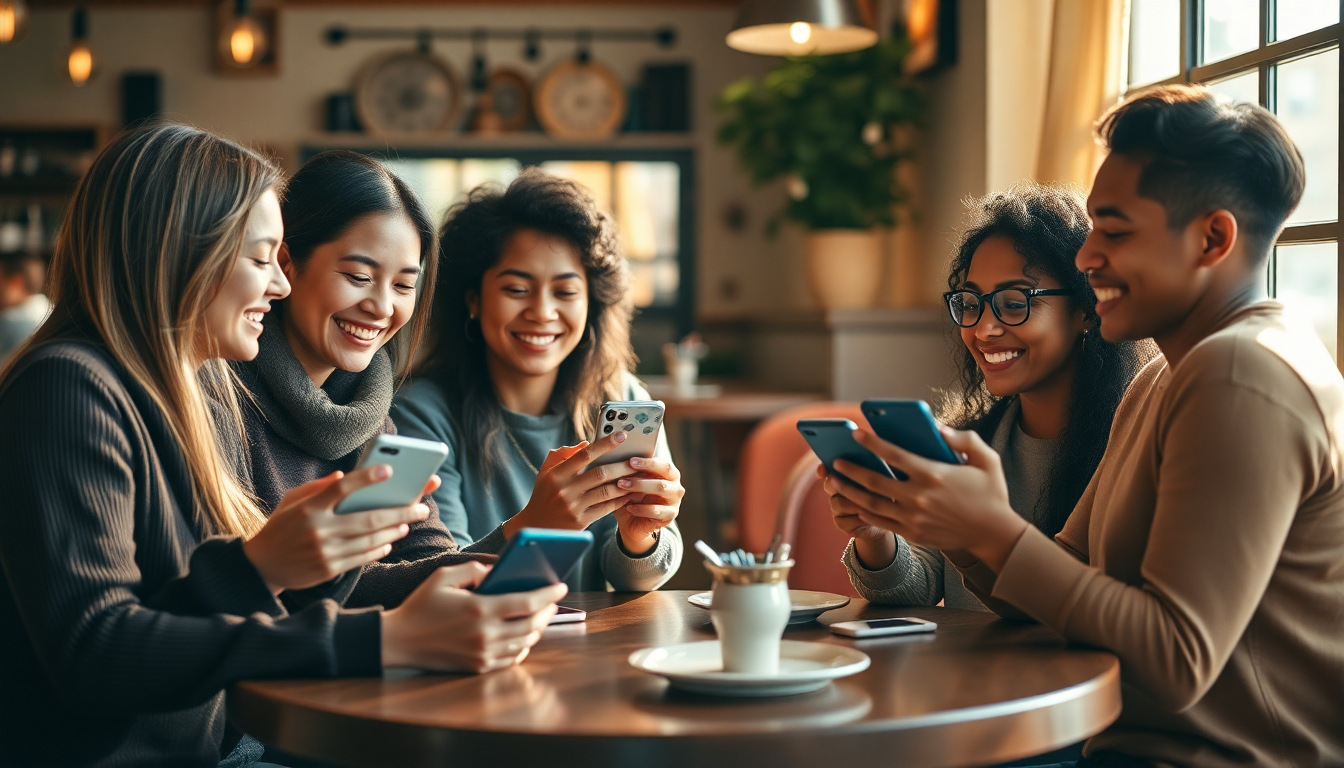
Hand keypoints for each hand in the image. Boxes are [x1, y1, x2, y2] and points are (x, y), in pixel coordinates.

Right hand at [243, 467, 437, 593]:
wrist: (261, 567)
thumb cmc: (281, 527)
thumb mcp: (292, 501)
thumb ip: (318, 487)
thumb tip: (345, 475)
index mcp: (309, 508)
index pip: (341, 488)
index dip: (366, 477)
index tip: (389, 469)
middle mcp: (319, 530)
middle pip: (368, 519)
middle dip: (400, 512)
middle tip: (422, 506)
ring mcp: (325, 552)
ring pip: (370, 540)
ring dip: (395, 531)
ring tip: (410, 522)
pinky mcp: (329, 569)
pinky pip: (362, 558)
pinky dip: (379, 549)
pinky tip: (390, 542)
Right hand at [381, 562, 566, 672]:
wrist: (400, 641)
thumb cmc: (422, 605)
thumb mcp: (444, 576)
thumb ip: (475, 568)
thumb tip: (500, 571)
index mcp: (479, 609)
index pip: (527, 602)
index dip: (549, 594)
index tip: (562, 586)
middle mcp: (485, 634)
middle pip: (532, 624)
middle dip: (548, 611)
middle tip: (553, 600)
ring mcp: (483, 654)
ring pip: (525, 642)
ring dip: (537, 628)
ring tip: (540, 615)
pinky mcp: (478, 667)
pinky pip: (511, 658)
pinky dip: (522, 645)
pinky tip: (523, 634)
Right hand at [502, 431, 638, 537]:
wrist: (536, 527)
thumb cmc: (544, 495)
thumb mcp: (546, 472)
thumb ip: (563, 454)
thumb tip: (585, 444)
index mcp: (557, 474)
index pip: (585, 455)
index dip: (605, 444)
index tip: (622, 436)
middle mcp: (565, 490)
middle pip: (600, 473)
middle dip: (622, 465)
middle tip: (637, 460)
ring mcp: (574, 506)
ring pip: (606, 491)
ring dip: (625, 483)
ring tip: (638, 477)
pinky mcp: (581, 521)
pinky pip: (606, 508)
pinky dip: (619, 500)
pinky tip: (629, 494)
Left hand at [613, 456, 683, 554]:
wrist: (634, 523)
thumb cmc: (633, 496)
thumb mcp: (630, 483)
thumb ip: (629, 471)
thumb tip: (617, 458)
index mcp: (669, 473)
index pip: (663, 464)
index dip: (647, 462)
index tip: (630, 461)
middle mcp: (675, 485)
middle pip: (662, 478)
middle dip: (640, 478)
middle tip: (621, 480)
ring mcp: (675, 501)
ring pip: (661, 490)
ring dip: (640, 489)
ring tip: (622, 490)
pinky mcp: (670, 516)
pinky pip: (656, 511)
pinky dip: (641, 509)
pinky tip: (629, 507)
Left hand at [823, 426, 1027, 571]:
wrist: (994, 534)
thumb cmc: (991, 493)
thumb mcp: (987, 460)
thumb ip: (964, 439)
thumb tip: (938, 428)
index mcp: (934, 475)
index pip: (895, 456)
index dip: (873, 443)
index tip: (856, 433)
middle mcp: (920, 497)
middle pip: (875, 482)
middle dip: (851, 470)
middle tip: (834, 461)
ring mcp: (914, 518)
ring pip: (872, 504)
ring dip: (850, 492)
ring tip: (834, 482)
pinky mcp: (913, 534)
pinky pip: (882, 523)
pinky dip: (865, 513)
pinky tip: (854, 504)